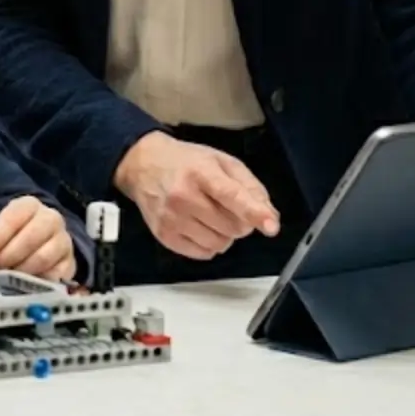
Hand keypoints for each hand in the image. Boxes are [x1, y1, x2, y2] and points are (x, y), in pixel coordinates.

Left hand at [0, 196, 75, 280]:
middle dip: (8, 255)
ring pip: (43, 257)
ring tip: (7, 278)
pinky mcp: (70, 262)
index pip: (13, 217)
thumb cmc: (15, 235)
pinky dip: (38, 282)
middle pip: (30, 237)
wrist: (44, 240)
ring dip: (21, 270)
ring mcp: (63, 240)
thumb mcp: (2, 228)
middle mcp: (51, 218)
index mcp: (30, 205)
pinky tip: (25, 284)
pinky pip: (54, 275)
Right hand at [114, 131, 279, 259]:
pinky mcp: (164, 236)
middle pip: (232, 226)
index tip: (271, 226)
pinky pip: (203, 254)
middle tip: (228, 206)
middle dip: (240, 221)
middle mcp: (184, 196)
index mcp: (201, 172)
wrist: (143, 165)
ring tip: (212, 215)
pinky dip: (210, 244)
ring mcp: (172, 218)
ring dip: (225, 235)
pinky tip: (200, 226)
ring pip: (219, 244)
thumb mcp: (221, 161)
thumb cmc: (187, 161)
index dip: (254, 212)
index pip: (232, 196)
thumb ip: (249, 186)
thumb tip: (269, 215)